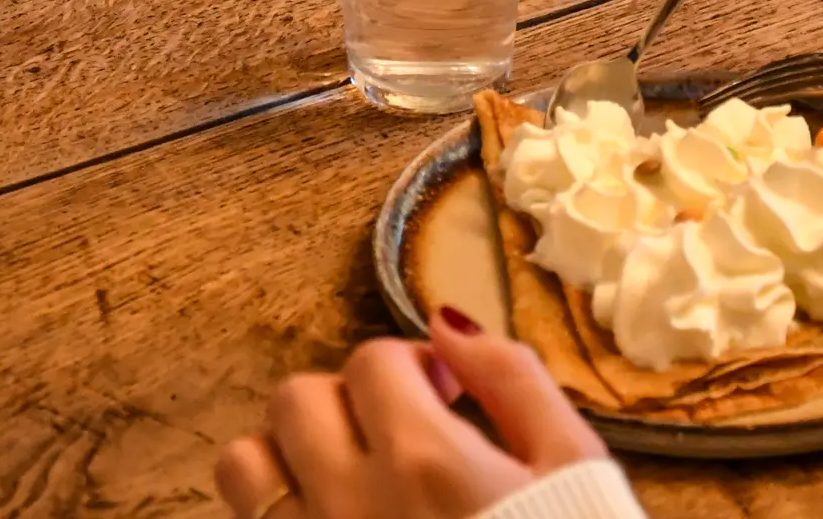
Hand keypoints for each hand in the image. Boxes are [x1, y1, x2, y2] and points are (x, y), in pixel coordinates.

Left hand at [215, 308, 607, 518]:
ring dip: (290, 453)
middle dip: (346, 399)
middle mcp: (351, 502)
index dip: (411, 366)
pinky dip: (280, 513)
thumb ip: (515, 380)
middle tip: (396, 430)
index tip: (445, 394)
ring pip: (246, 466)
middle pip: (296, 399)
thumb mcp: (576, 468)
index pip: (372, 361)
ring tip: (345, 473)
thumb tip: (451, 322)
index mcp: (424, 459)